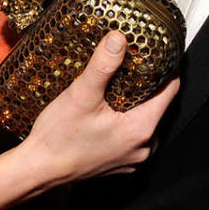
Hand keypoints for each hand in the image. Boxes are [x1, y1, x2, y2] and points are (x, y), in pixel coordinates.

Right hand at [20, 31, 178, 184]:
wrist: (38, 171)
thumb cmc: (58, 138)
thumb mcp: (81, 95)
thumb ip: (102, 66)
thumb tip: (118, 39)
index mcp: (141, 129)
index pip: (171, 91)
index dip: (167, 68)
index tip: (158, 51)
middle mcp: (143, 148)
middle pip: (158, 105)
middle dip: (147, 84)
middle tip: (133, 62)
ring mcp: (132, 158)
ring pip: (144, 120)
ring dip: (135, 103)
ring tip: (118, 83)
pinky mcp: (120, 163)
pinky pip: (132, 135)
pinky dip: (124, 120)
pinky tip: (107, 110)